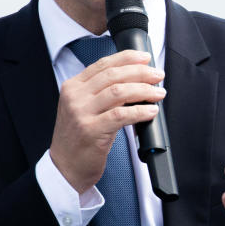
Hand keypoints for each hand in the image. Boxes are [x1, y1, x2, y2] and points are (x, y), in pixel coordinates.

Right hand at [50, 50, 165, 192]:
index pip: (103, 64)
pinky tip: (151, 111)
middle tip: (158, 75)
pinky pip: (121, 115)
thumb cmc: (79, 138)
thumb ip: (101, 92)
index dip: (127, 58)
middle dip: (141, 72)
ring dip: (144, 90)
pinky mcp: (91, 130)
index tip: (145, 57)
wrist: (65, 168)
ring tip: (159, 93)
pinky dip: (140, 111)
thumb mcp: (83, 108)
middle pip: (113, 75)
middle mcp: (75, 97)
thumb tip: (136, 79)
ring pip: (119, 92)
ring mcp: (81, 113)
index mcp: (73, 87)